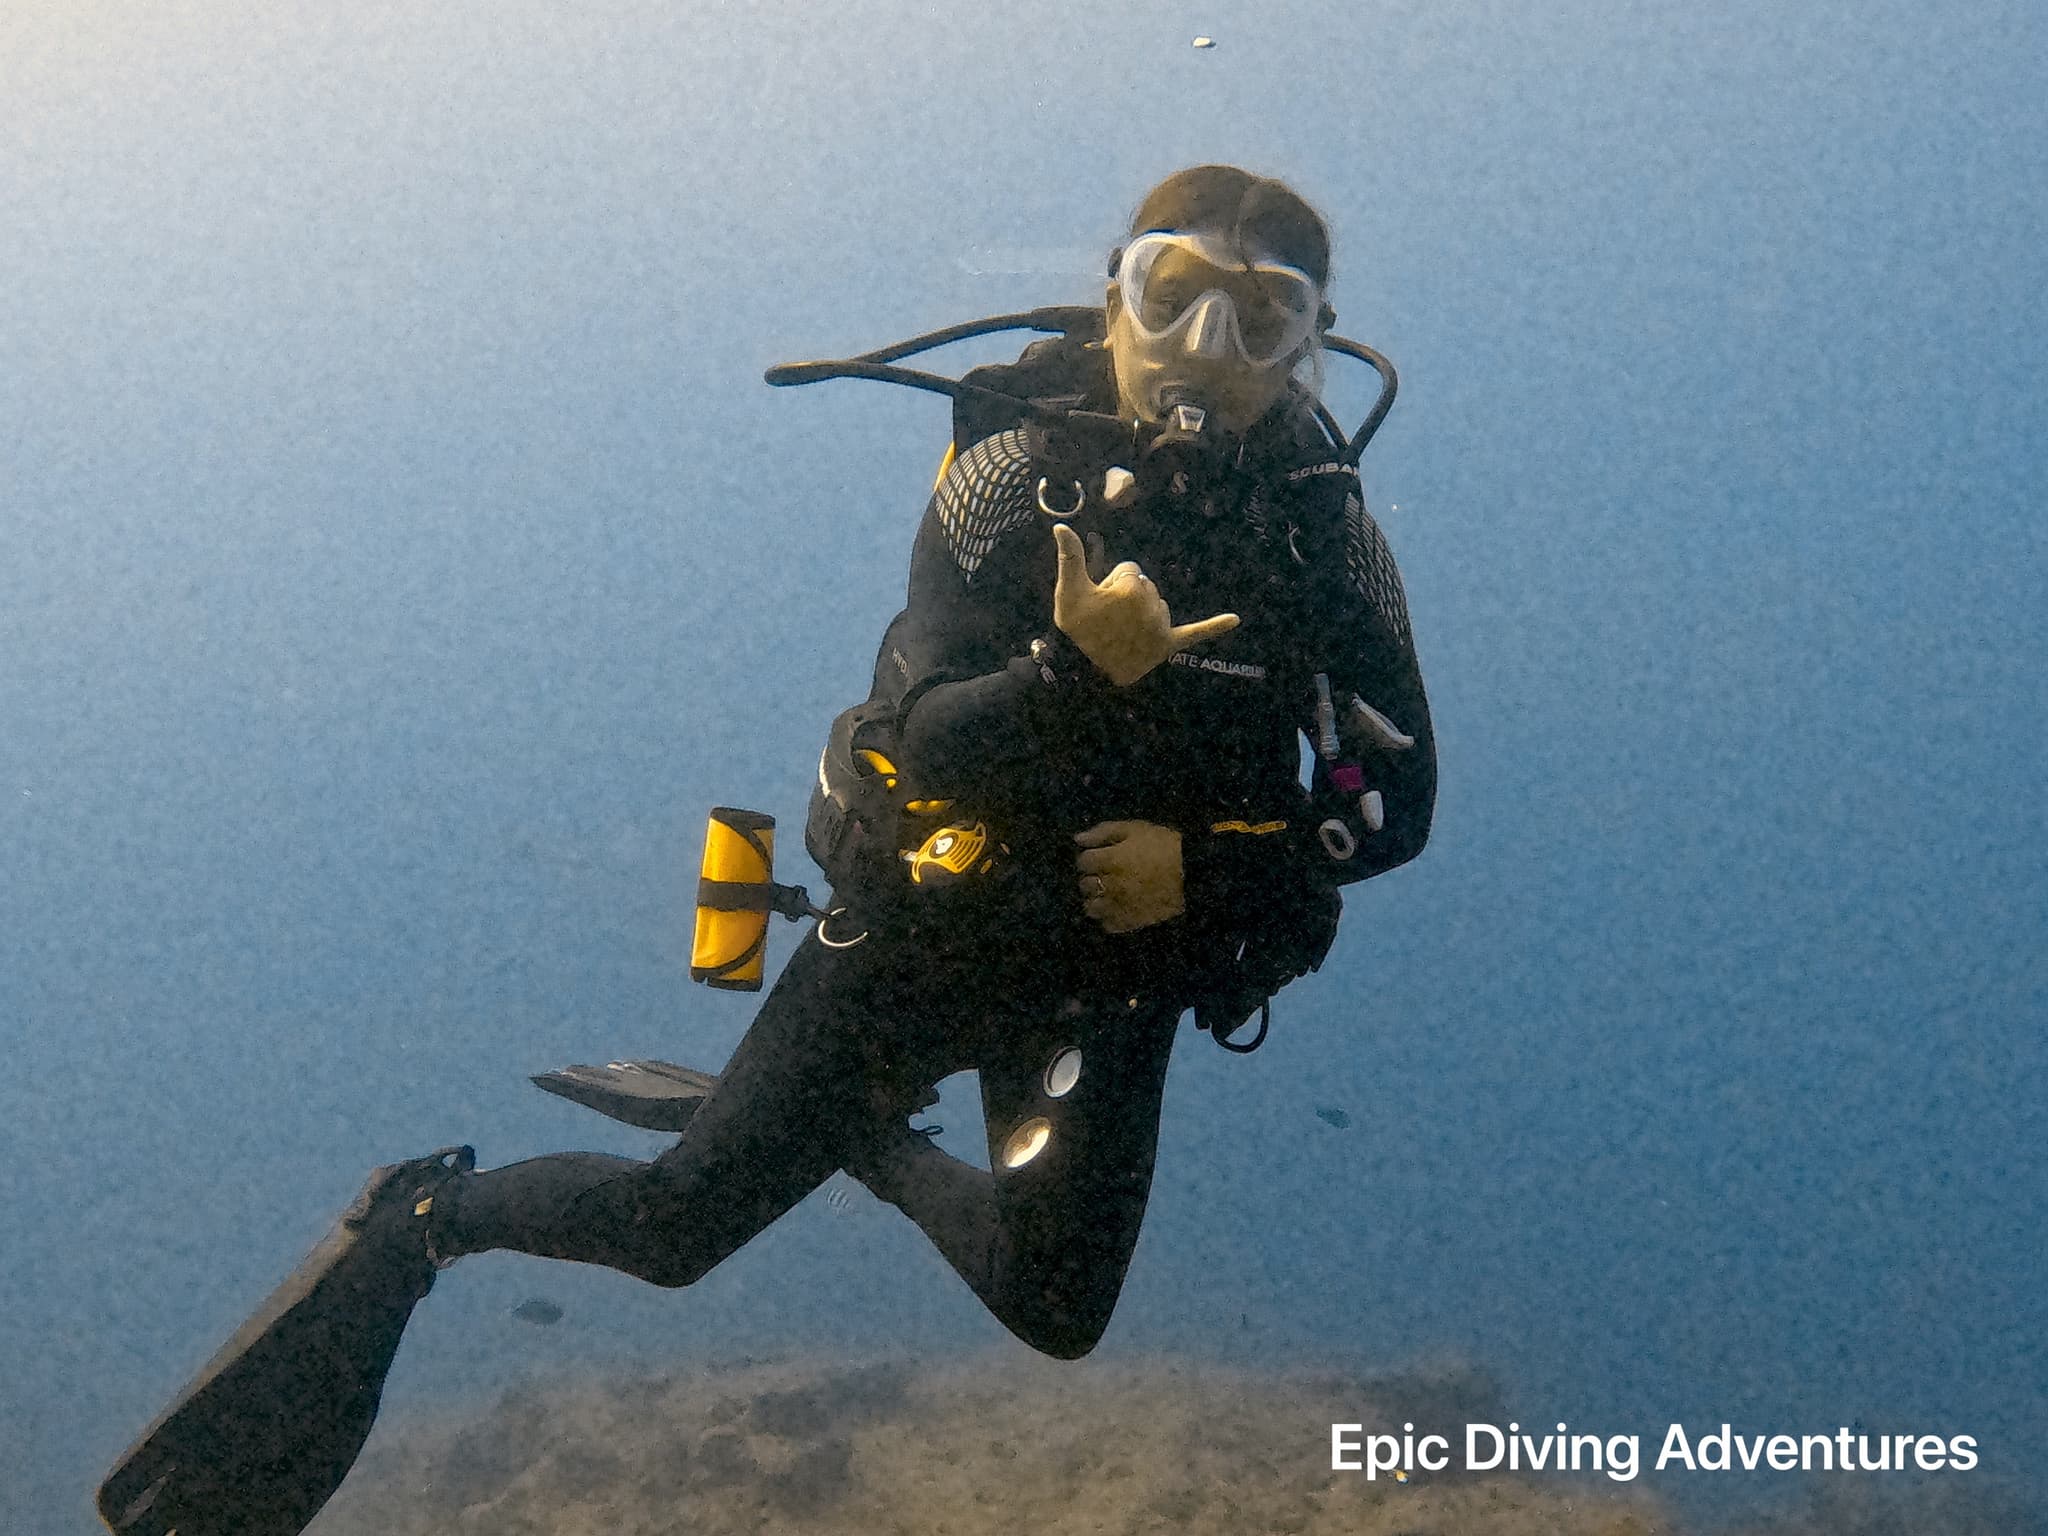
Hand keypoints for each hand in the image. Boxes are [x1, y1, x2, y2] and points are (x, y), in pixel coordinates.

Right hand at [1051, 523, 1237, 686]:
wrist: (1082, 670)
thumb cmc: (1076, 627)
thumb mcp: (1068, 591)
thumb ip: (1069, 557)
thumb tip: (1060, 525)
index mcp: (1132, 589)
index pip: (1130, 570)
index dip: (1111, 583)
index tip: (1099, 603)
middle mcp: (1152, 605)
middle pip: (1145, 586)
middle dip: (1127, 598)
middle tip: (1107, 619)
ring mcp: (1161, 626)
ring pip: (1157, 605)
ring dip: (1143, 612)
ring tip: (1122, 632)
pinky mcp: (1168, 644)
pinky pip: (1194, 633)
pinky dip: (1213, 627)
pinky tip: (1235, 620)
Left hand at [1074, 821, 1184, 933]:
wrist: (1195, 873)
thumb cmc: (1164, 846)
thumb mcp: (1134, 829)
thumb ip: (1103, 832)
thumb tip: (1078, 839)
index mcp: (1110, 861)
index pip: (1083, 862)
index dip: (1090, 857)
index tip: (1101, 856)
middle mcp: (1109, 886)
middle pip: (1085, 885)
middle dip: (1092, 877)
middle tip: (1106, 874)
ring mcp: (1119, 907)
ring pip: (1091, 908)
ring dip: (1096, 899)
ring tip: (1109, 893)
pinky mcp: (1130, 922)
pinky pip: (1108, 924)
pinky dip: (1109, 917)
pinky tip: (1119, 907)